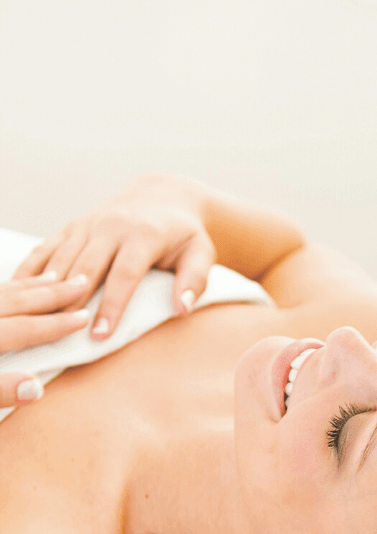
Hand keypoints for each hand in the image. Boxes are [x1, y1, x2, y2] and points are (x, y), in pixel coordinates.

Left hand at [0, 272, 90, 406]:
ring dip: (31, 284)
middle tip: (82, 282)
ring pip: (3, 291)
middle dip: (52, 293)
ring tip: (55, 276)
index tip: (84, 317)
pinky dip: (8, 284)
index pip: (26, 328)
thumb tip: (34, 389)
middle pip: (18, 301)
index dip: (56, 324)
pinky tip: (14, 284)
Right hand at [12, 175, 215, 340]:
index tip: (100, 335)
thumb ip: (195, 280)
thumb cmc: (184, 235)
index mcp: (143, 235)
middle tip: (60, 336)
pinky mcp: (72, 227)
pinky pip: (46, 249)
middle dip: (73, 303)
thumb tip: (182, 309)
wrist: (163, 197)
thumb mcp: (200, 253)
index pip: (125, 274)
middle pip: (86, 268)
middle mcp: (111, 227)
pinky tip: (16, 295)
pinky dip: (30, 271)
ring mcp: (88, 225)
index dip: (112, 305)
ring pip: (61, 260)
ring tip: (36, 322)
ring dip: (46, 291)